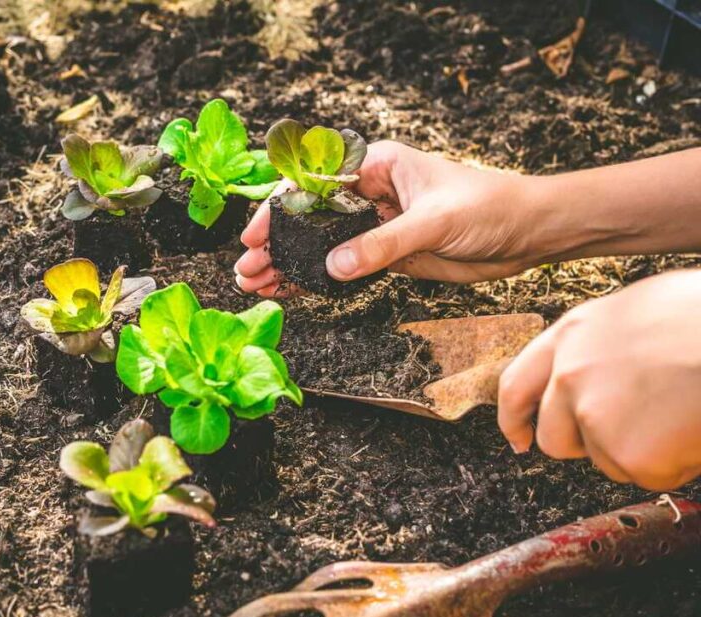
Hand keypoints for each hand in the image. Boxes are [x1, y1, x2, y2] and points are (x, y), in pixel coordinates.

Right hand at [235, 141, 547, 294]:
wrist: (529, 234)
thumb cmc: (490, 207)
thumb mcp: (434, 222)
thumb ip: (382, 244)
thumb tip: (334, 266)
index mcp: (377, 165)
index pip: (314, 183)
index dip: (281, 208)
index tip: (257, 235)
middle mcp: (370, 192)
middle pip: (309, 217)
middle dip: (276, 243)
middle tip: (247, 270)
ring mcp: (375, 225)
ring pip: (319, 244)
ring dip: (288, 264)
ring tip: (255, 285)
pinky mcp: (385, 254)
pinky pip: (341, 267)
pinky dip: (315, 279)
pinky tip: (287, 292)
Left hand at [498, 270, 700, 489]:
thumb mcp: (638, 312)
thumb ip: (600, 348)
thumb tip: (594, 377)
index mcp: (572, 334)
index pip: (516, 386)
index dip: (514, 419)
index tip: (519, 439)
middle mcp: (570, 374)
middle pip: (554, 437)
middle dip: (588, 444)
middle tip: (637, 429)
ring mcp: (593, 415)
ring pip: (604, 460)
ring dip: (639, 451)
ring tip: (680, 412)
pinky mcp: (626, 452)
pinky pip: (646, 475)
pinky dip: (673, 465)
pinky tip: (692, 429)